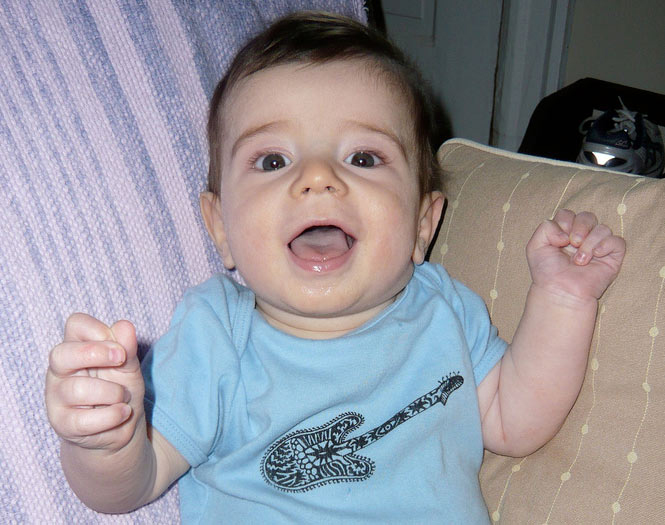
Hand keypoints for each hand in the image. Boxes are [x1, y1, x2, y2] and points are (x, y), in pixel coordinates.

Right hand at [45, 313, 144, 451]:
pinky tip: (122, 412)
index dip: (99, 330)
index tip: (120, 348)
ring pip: (78, 389)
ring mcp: (56, 397)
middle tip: (120, 360)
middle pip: (61, 354)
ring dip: (113, 392)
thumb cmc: (120, 388)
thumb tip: (125, 325)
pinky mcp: (62, 423)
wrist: (120, 426)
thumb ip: (127, 347)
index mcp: (76, 348)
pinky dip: (112, 415)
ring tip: (123, 397)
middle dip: (95, 354)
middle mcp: (60, 370)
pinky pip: (84, 419)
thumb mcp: (128, 366)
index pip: (75, 324)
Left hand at [526, 209, 625, 302]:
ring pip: (602, 228)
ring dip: (589, 243)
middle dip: (579, 227)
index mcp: (565, 233)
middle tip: (573, 244)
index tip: (559, 240)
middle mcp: (583, 237)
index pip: (569, 214)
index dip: (565, 222)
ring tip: (580, 261)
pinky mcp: (612, 257)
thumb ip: (546, 228)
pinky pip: (617, 241)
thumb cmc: (547, 271)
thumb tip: (567, 232)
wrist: (560, 290)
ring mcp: (598, 246)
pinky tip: (596, 255)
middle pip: (587, 216)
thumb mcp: (535, 246)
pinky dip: (606, 245)